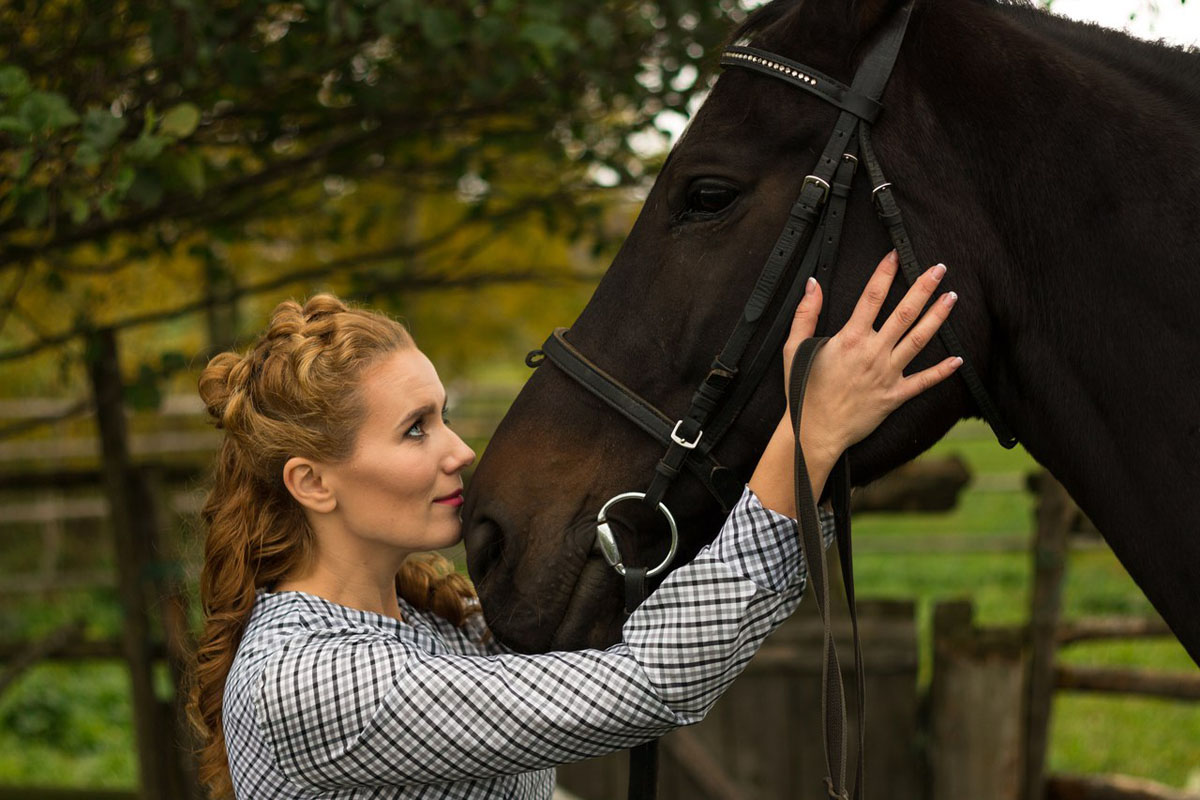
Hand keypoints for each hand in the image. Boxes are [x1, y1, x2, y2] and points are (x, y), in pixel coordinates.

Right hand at [782, 250, 962, 454]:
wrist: (815, 430)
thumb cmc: (803, 389)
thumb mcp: (794, 348)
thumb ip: (805, 314)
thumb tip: (813, 284)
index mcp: (850, 339)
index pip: (871, 297)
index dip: (885, 273)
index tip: (896, 255)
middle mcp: (873, 352)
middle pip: (904, 313)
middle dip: (924, 288)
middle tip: (939, 269)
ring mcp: (887, 374)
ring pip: (919, 340)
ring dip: (938, 317)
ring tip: (952, 297)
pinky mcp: (895, 396)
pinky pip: (923, 381)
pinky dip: (942, 371)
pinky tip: (958, 359)